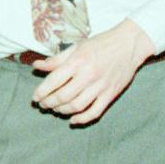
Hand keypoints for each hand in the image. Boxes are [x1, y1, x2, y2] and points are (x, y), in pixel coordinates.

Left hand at [30, 19, 154, 125]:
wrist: (129, 44)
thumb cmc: (100, 44)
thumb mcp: (76, 47)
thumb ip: (56, 59)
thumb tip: (36, 66)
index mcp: (77, 62)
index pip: (53, 81)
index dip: (41, 92)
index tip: (35, 98)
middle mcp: (88, 75)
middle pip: (63, 96)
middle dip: (49, 103)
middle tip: (43, 104)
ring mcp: (101, 86)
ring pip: (77, 106)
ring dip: (62, 111)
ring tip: (55, 109)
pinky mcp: (111, 94)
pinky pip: (95, 112)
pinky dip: (82, 119)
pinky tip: (73, 120)